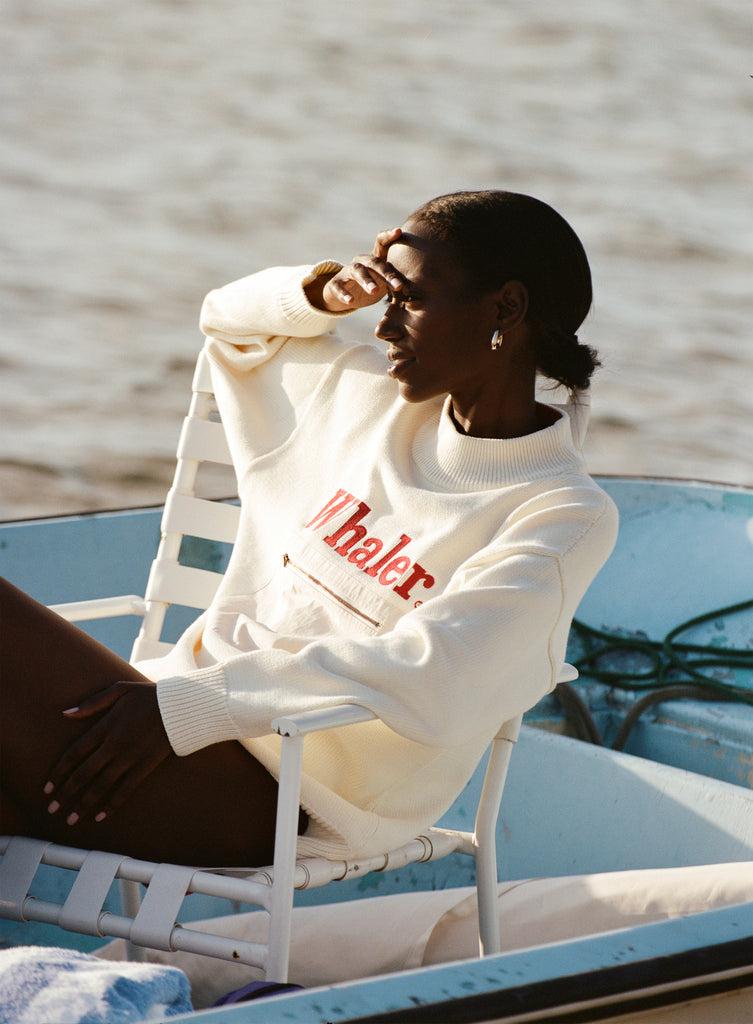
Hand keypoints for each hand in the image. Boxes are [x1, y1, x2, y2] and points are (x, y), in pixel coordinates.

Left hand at [44, 680, 171, 825]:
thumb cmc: (148, 696)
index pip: (75, 752)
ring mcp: (131, 757)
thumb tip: (65, 714)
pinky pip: (126, 789)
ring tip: (71, 819)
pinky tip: (101, 816)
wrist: (181, 707)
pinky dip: (113, 804)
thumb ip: (92, 703)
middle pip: (84, 773)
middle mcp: (115, 744)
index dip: (59, 772)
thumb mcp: (119, 690)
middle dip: (66, 793)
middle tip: (52, 808)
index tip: (47, 787)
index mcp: (106, 726)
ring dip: (84, 804)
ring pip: (102, 785)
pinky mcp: (146, 766)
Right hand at [313, 228, 405, 312]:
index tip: (399, 231)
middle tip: (399, 286)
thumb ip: (398, 279)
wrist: (343, 295)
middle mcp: (361, 261)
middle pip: (374, 263)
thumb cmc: (371, 285)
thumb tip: (427, 285)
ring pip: (357, 272)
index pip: (381, 243)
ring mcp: (347, 272)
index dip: (389, 236)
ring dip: (366, 281)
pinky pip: (339, 287)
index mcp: (375, 259)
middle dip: (387, 274)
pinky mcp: (336, 284)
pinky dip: (344, 294)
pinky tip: (350, 302)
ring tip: (374, 291)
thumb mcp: (384, 281)